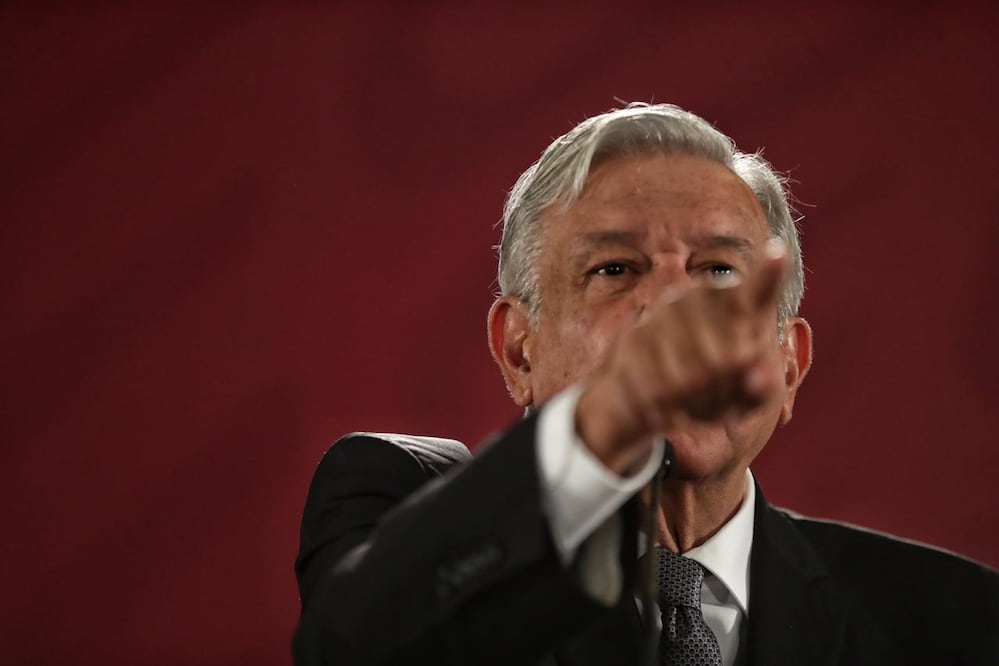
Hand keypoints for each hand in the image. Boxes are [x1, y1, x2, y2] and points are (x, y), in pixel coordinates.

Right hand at [575, 240, 788, 473]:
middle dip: (726, 391)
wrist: (644, 398)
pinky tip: (666, 406)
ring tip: (690, 402)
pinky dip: (666, 405)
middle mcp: (702, 296)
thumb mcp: (744, 400)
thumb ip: (760, 391)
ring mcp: (667, 310)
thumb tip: (760, 379)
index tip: (779, 253)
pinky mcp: (638, 332)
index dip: (771, 273)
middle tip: (718, 399)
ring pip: (691, 375)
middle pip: (730, 360)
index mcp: (741, 304)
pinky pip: (659, 383)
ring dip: (694, 401)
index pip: (760, 289)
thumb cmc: (711, 392)